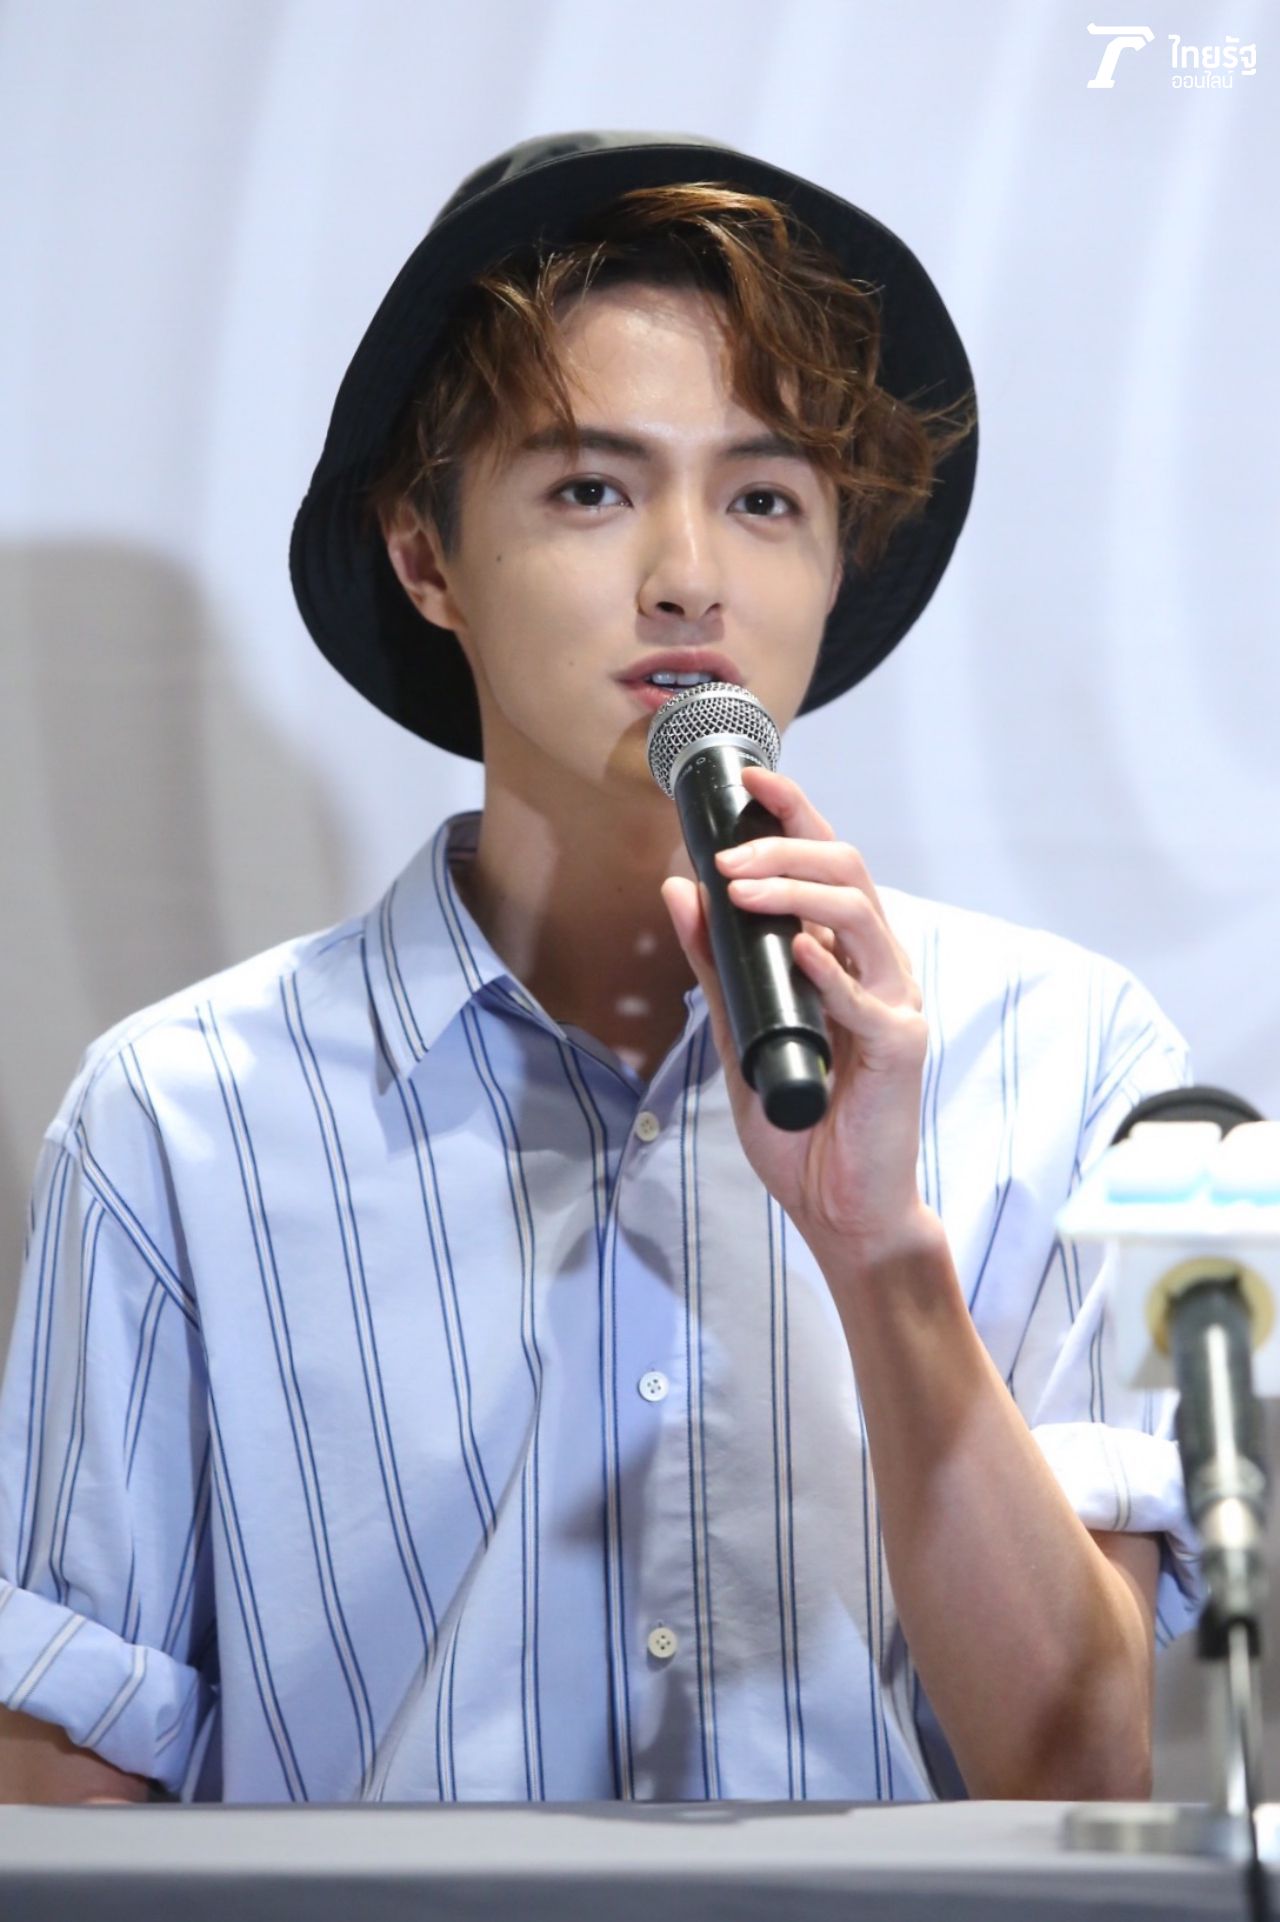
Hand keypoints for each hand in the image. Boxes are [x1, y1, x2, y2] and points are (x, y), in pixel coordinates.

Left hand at [661, 764, 934, 1259]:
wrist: (836, 1205)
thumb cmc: (798, 1121)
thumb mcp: (738, 1029)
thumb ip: (715, 963)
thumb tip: (678, 889)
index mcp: (845, 956)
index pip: (828, 862)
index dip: (794, 812)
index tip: (749, 779)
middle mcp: (878, 968)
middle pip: (848, 871)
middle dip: (786, 844)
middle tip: (728, 851)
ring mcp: (895, 1005)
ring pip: (860, 915)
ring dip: (797, 890)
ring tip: (741, 886)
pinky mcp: (900, 1049)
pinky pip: (867, 999)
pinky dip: (829, 969)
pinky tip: (797, 949)